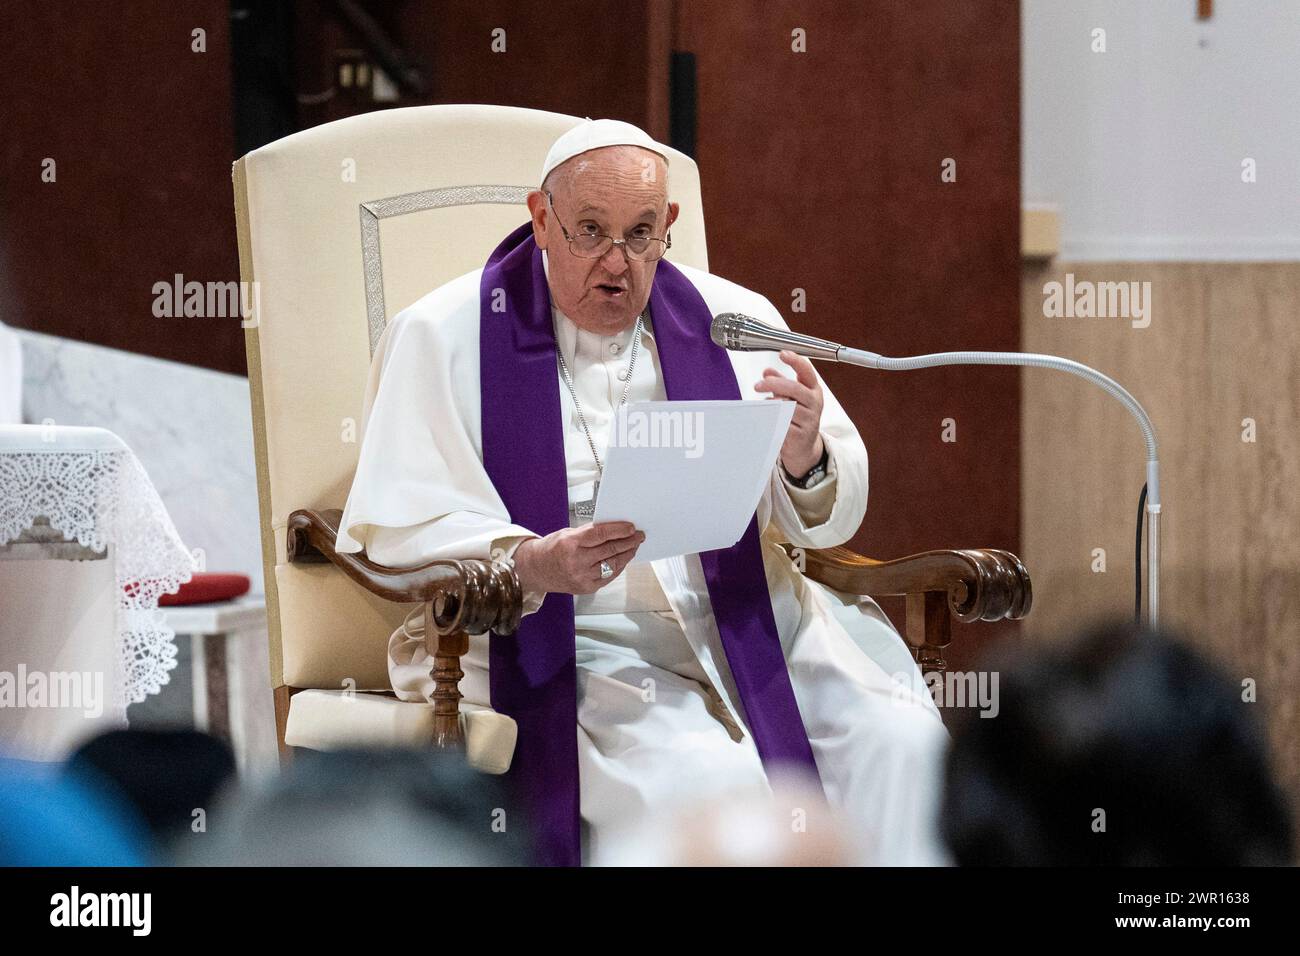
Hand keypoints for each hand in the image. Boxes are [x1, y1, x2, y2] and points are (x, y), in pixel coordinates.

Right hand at [513, 522, 644, 594]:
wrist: (535, 570)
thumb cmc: (551, 548)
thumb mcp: (567, 534)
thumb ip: (590, 532)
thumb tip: (614, 529)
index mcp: (570, 543)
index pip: (601, 534)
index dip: (619, 530)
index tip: (631, 527)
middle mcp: (576, 561)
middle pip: (610, 550)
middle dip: (628, 541)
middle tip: (638, 536)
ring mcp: (582, 577)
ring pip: (613, 564)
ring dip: (627, 554)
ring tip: (634, 546)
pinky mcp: (586, 588)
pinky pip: (609, 576)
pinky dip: (619, 566)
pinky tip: (624, 559)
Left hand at [755, 350, 824, 475]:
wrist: (804, 448)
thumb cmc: (798, 418)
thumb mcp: (792, 398)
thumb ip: (780, 383)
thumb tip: (767, 372)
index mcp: (814, 390)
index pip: (807, 372)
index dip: (796, 361)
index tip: (782, 354)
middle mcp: (814, 403)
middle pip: (794, 388)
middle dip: (774, 384)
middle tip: (758, 385)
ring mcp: (809, 420)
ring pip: (787, 406)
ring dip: (772, 403)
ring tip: (763, 403)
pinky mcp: (800, 435)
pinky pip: (782, 423)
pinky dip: (772, 419)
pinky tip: (767, 417)